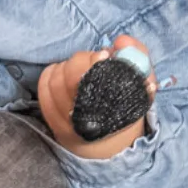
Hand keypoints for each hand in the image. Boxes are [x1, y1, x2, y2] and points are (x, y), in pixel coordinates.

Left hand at [39, 35, 153, 158]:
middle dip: (81, 60)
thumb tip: (120, 41)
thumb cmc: (127, 107)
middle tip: (94, 60)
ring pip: (55, 81)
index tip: (104, 56)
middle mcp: (86, 121)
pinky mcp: (52, 122)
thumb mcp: (142, 84)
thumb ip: (137, 56)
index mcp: (111, 112)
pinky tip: (62, 72)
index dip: (94, 61)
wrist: (111, 145)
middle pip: (71, 78)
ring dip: (66, 66)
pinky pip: (44, 90)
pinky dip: (51, 74)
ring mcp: (67, 124)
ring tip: (80, 67)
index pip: (94, 79)